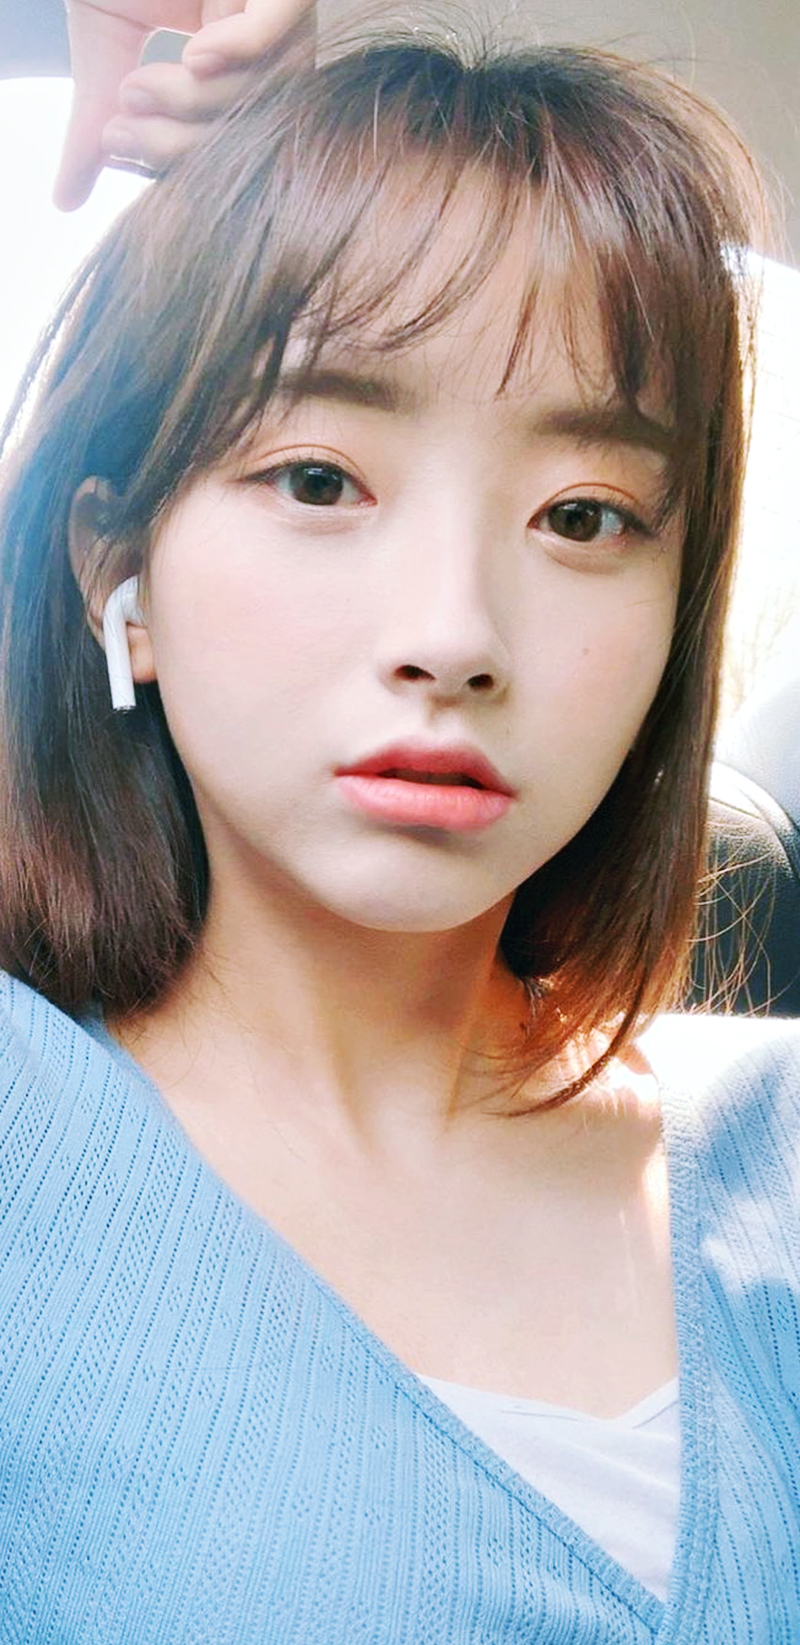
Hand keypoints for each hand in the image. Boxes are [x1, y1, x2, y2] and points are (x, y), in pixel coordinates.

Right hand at [54, 0, 315, 210]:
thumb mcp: (104, 56)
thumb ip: (94, 127)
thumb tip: (65, 201)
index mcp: (230, 74)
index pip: (222, 141)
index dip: (175, 158)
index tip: (115, 147)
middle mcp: (262, 48)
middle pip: (250, 127)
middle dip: (183, 143)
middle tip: (120, 130)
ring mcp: (275, 11)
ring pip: (265, 86)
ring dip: (199, 100)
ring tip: (138, 84)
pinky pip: (279, 24)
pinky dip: (244, 47)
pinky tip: (199, 53)